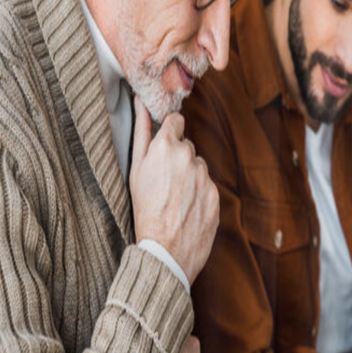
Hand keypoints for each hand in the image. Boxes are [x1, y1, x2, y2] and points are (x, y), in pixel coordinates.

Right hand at [130, 97, 218, 284]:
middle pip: (187, 147)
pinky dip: (199, 194)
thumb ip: (141, 132)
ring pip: (198, 168)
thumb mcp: (135, 169)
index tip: (165, 145)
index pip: (176, 121)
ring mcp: (205, 175)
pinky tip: (186, 209)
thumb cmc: (144, 209)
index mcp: (167, 146)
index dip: (170, 133)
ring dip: (189, 177)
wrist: (165, 249)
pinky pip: (207, 186)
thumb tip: (141, 102)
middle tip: (164, 182)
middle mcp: (189, 156)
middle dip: (178, 159)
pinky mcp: (216, 193)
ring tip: (174, 200)